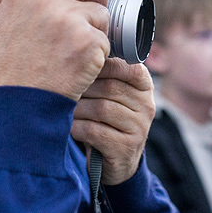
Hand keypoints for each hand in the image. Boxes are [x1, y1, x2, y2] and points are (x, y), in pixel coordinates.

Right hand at [0, 0, 109, 100]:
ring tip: (71, 52)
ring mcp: (68, 18)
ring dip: (96, 31)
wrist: (19, 105)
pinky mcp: (88, 41)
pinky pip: (107, 39)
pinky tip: (77, 66)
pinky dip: (98, 54)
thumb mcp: (9, 17)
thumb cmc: (14, 65)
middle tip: (85, 21)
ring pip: (102, 12)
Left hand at [73, 58, 154, 184]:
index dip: (104, 65)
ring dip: (78, 109)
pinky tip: (71, 128)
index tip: (83, 68)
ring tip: (65, 109)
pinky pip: (95, 131)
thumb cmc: (107, 119)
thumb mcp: (111, 95)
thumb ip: (104, 74)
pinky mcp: (125, 148)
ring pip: (102, 109)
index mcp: (144, 87)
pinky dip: (78, 128)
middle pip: (111, 87)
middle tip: (65, 89)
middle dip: (84, 88)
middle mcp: (146, 106)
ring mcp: (139, 128)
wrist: (117, 161)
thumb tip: (79, 51)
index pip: (130, 68)